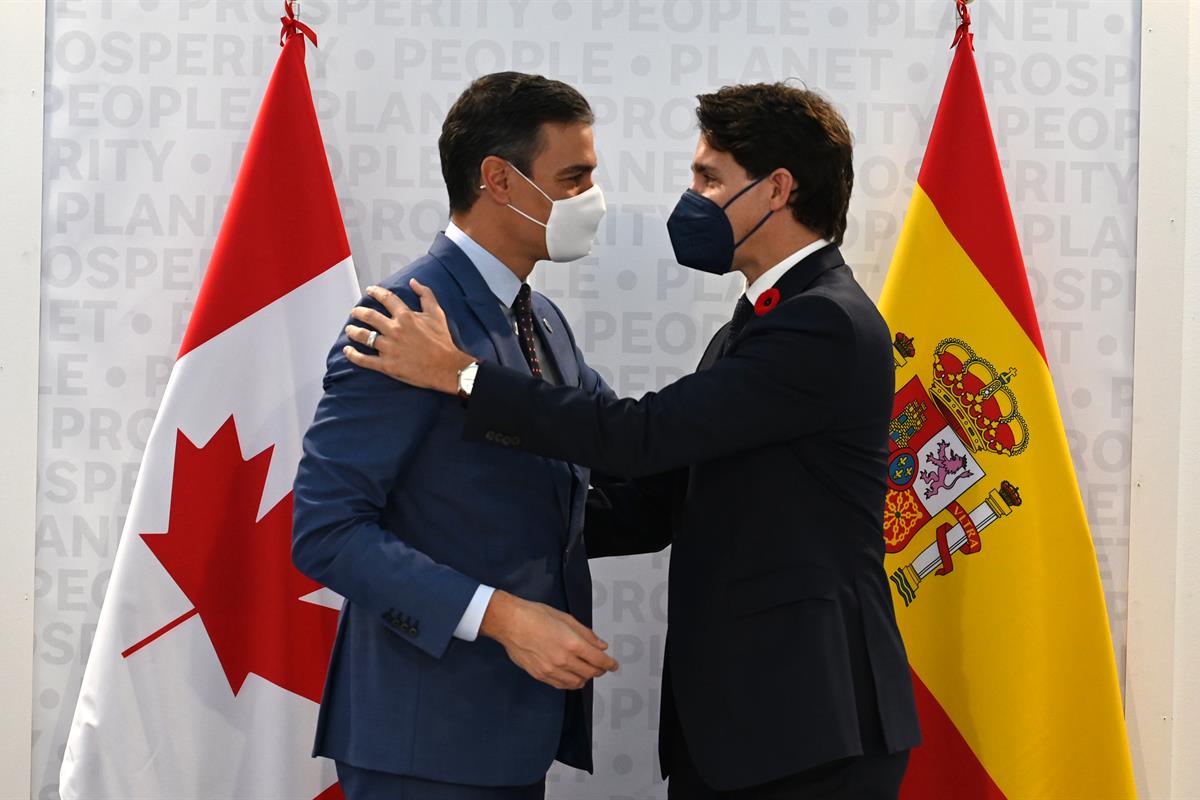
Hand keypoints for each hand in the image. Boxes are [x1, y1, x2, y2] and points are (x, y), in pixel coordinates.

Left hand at [343, 280, 472, 393]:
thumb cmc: (443, 341)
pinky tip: (348, 350)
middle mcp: (395, 330)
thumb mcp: (437, 314)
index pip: (386, 298)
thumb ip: (426, 295)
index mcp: (406, 316)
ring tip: (350, 329)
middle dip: (358, 312)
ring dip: (354, 331)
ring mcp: (389, 348)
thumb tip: (414, 282)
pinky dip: (353, 355)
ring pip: (364, 336)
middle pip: (369, 316)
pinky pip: (365, 359)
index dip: (375, 292)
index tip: (369, 290)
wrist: (447, 367)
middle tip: (355, 312)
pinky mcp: (387, 365)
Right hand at [479, 591, 618, 690]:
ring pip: (577, 682)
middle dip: (600, 670)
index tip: (614, 665)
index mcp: (572, 643)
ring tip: (586, 670)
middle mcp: (563, 660)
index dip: (610, 664)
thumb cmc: (535, 616)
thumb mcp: (566, 618)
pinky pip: (561, 685)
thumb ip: (586, 634)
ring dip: (585, 677)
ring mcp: (551, 670)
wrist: (510, 623)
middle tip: (601, 666)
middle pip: (591, 673)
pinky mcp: (540, 675)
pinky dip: (570, 682)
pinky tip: (571, 675)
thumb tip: (601, 645)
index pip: (599, 660)